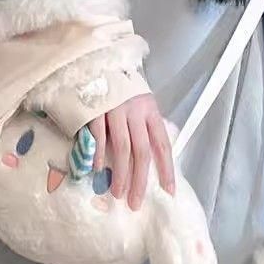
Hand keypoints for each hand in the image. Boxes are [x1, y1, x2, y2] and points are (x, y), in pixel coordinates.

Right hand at [87, 94, 174, 209]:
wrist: (97, 61)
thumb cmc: (120, 87)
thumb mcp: (140, 101)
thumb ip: (144, 125)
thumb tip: (150, 156)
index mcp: (150, 110)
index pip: (162, 144)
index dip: (167, 168)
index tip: (169, 191)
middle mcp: (136, 111)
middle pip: (142, 151)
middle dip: (140, 180)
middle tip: (136, 202)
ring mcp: (115, 110)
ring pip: (122, 148)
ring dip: (121, 174)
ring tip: (119, 194)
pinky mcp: (94, 109)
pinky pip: (98, 137)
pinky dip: (99, 155)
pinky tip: (98, 170)